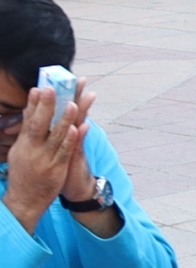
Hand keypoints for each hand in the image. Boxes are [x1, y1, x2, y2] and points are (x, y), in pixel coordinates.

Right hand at [4, 88, 80, 233]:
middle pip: (39, 124)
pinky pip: (65, 151)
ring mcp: (44, 159)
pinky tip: (78, 127)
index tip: (40, 87)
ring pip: (56, 136)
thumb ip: (26, 132)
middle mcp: (32, 150)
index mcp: (23, 145)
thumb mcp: (20, 152)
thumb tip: (29, 111)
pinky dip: (71, 139)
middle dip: (47, 105)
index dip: (34, 103)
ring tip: (73, 103)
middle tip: (53, 87)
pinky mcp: (57, 168)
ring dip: (64, 119)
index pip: (29, 120)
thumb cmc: (24, 174)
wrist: (24, 201)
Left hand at [59, 84, 100, 204]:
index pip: (62, 108)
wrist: (76, 188)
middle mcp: (71, 136)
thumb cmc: (61, 167)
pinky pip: (77, 145)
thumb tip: (40, 114)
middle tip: (77, 80)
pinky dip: (79, 136)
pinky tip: (82, 126)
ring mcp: (75, 146)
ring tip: (81, 98)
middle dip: (74, 96)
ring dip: (81, 112)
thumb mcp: (57, 147)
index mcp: (63, 132)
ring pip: (79, 126)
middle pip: (73, 112)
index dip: (63, 93)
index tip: (61, 78)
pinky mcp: (76, 158)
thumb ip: (51, 131)